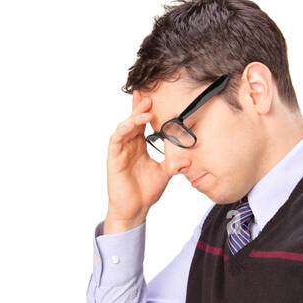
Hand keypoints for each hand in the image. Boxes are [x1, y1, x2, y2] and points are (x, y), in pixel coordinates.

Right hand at [106, 92, 171, 226]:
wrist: (135, 210)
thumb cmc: (146, 191)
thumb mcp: (165, 171)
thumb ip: (173, 158)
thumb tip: (188, 149)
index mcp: (139, 146)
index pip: (142, 123)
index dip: (147, 109)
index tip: (156, 95)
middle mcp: (129, 145)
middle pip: (133, 120)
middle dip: (140, 106)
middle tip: (150, 93)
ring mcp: (120, 151)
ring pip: (125, 126)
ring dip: (135, 115)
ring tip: (147, 107)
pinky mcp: (114, 158)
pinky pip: (117, 139)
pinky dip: (125, 128)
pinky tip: (135, 123)